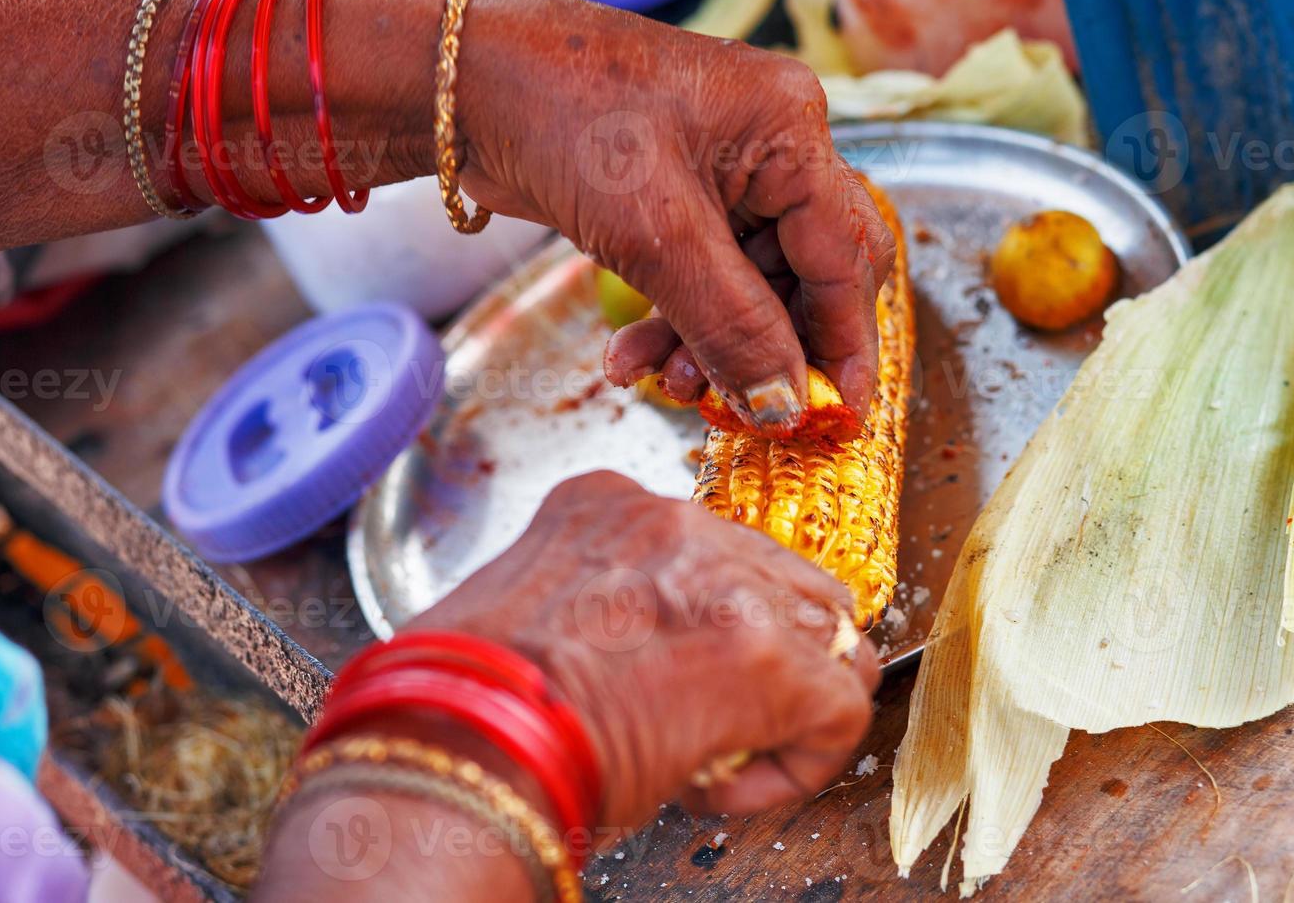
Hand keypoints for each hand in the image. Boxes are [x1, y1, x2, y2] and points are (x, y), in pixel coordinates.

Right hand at [405, 471, 880, 834]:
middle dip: (767, 655)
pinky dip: (805, 757)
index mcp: (608, 507)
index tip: (679, 675)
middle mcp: (674, 524)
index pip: (712, 550)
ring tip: (721, 758)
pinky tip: (735, 785)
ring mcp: (727, 581)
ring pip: (822, 637)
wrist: (455, 747)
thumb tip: (637, 650)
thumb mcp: (526, 610)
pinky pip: (838, 705)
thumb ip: (598, 602)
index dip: (711, 622)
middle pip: (781, 581)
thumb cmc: (464, 702)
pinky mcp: (768, 656)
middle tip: (719, 719)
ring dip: (786, 705)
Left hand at [454, 0, 896, 424]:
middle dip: (766, 346)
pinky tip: (628, 357)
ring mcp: (722, 169)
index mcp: (790, 131)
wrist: (465, 84)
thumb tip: (784, 407)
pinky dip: (672, 320)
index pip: (846, 256)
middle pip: (801, 275)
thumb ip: (732, 327)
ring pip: (744, 285)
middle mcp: (769, 145)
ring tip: (659, 381)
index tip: (838, 418)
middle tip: (741, 408)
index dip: (844, 345)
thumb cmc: (566, 120)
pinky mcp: (675, 193)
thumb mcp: (657, 237)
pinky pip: (699, 275)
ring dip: (706, 342)